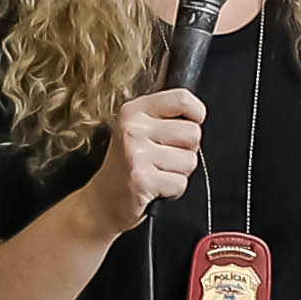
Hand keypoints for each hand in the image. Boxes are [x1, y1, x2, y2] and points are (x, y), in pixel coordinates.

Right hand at [69, 87, 206, 236]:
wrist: (103, 200)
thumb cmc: (127, 165)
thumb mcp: (140, 130)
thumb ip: (166, 117)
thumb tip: (197, 114)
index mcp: (134, 111)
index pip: (182, 99)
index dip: (196, 114)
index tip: (190, 123)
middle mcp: (133, 129)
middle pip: (193, 133)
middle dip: (187, 150)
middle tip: (165, 157)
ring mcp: (135, 154)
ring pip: (190, 160)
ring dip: (179, 172)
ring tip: (158, 172)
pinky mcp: (142, 179)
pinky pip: (180, 182)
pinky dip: (173, 190)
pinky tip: (155, 186)